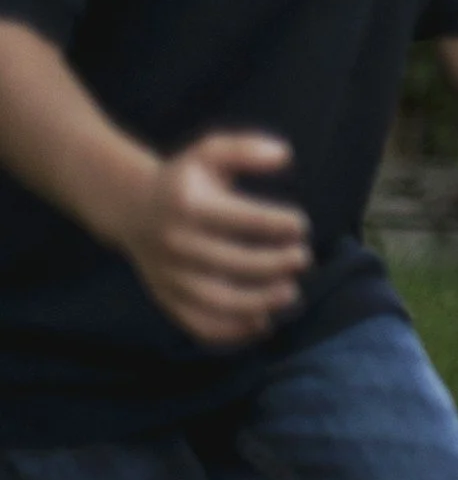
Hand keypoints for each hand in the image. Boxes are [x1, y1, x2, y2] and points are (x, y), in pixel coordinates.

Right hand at [112, 132, 311, 349]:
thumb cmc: (186, 180)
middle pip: (231, 262)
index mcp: (188, 205)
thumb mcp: (209, 152)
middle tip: (303, 259)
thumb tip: (285, 155)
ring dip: (257, 303)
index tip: (301, 225)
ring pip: (214, 300)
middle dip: (273, 264)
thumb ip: (246, 149)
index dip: (275, 224)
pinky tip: (263, 324)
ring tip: (291, 294)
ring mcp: (168, 275)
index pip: (239, 219)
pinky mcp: (167, 297)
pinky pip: (197, 323)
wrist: (132, 208)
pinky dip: (230, 331)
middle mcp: (175, 243)